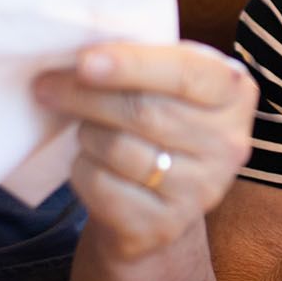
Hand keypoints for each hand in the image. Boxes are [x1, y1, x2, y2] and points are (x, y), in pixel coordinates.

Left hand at [32, 41, 256, 260]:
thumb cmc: (159, 120)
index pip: (186, 73)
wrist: (161, 199)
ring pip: (118, 149)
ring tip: (86, 129)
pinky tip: (90, 162)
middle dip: (85, 96)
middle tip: (47, 85)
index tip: (83, 61)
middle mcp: (229, 144)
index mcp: (234, 92)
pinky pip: (102, 187)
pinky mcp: (165, 227)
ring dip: (86, 133)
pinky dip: (82, 169)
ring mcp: (201, 191)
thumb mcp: (166, 80)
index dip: (132, 65)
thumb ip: (141, 59)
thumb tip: (79, 53)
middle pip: (144, 112)